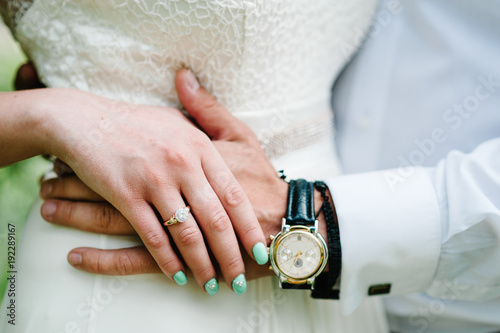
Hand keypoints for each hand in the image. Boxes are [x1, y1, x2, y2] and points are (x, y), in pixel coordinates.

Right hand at [40, 69, 287, 279]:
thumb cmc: (137, 122)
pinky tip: (177, 275)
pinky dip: (167, 261)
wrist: (86, 120)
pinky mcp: (127, 195)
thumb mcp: (180, 118)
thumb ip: (208, 129)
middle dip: (230, 255)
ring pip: (186, 233)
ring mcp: (155, 180)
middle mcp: (182, 164)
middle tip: (238, 279)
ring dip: (201, 265)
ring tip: (211, 284)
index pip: (233, 195)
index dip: (248, 227)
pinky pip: (152, 236)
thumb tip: (231, 149)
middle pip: (215, 220)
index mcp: (200, 146)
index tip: (260, 249)